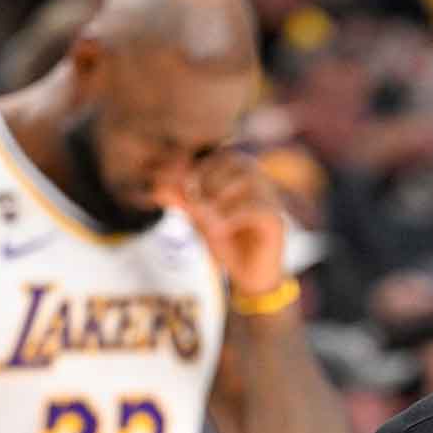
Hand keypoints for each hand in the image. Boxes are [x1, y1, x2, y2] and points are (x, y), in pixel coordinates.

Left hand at [165, 151, 286, 296]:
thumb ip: (182, 201)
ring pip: (247, 180)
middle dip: (209, 180)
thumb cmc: (228, 242)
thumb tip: (156, 187)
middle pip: (235, 161)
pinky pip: (256, 207)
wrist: (249, 276)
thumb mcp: (199, 219)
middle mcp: (261, 182)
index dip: (199, 168)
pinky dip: (232, 216)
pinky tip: (219, 230)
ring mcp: (272, 200)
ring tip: (207, 219)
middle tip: (194, 204)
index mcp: (243, 176)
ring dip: (220, 196)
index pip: (221, 155)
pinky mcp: (276, 221)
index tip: (182, 188)